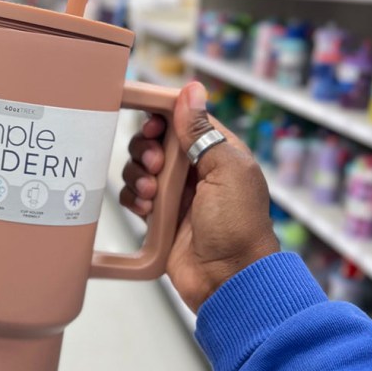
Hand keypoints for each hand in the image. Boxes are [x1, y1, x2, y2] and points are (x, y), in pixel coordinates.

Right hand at [120, 82, 279, 311]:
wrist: (227, 280)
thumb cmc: (237, 226)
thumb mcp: (225, 170)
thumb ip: (202, 131)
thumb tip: (191, 90)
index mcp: (218, 151)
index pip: (183, 119)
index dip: (163, 117)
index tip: (153, 127)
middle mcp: (195, 169)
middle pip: (155, 141)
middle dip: (147, 150)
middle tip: (156, 168)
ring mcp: (176, 193)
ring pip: (140, 167)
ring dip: (138, 176)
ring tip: (152, 194)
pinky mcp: (159, 216)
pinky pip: (134, 196)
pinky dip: (134, 198)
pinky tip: (146, 209)